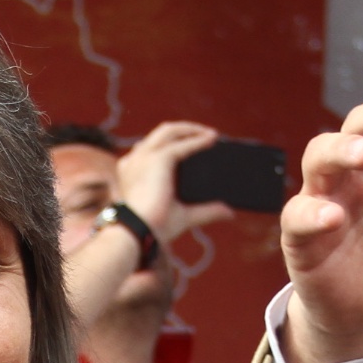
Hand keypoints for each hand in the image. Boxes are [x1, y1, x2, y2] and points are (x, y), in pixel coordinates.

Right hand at [113, 121, 235, 244]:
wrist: (140, 233)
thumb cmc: (154, 228)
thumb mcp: (183, 215)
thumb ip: (205, 211)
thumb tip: (229, 212)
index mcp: (133, 171)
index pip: (153, 148)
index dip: (173, 143)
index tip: (191, 144)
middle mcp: (136, 160)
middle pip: (161, 134)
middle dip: (184, 130)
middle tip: (205, 135)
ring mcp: (145, 156)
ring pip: (170, 131)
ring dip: (191, 129)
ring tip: (211, 134)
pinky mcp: (159, 159)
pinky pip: (182, 144)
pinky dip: (198, 141)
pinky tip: (213, 140)